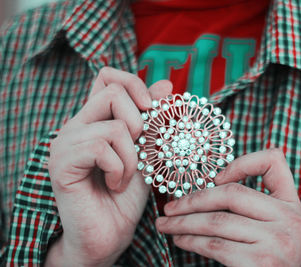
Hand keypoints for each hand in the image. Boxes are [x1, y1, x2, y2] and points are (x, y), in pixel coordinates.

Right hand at [46, 67, 171, 265]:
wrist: (110, 233)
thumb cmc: (128, 193)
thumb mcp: (146, 150)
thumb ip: (152, 119)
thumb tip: (165, 84)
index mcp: (95, 119)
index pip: (107, 76)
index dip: (134, 83)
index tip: (151, 108)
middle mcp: (76, 125)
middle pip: (113, 92)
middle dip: (140, 124)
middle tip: (138, 152)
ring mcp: (65, 142)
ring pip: (114, 126)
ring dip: (132, 157)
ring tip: (124, 178)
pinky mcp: (61, 163)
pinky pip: (102, 148)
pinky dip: (119, 170)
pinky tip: (113, 185)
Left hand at [156, 149, 300, 266]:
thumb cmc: (266, 260)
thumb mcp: (271, 228)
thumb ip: (253, 206)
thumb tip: (209, 187)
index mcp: (292, 205)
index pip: (273, 162)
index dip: (242, 162)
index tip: (215, 178)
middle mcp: (290, 220)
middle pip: (232, 194)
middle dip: (193, 200)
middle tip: (170, 208)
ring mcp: (278, 240)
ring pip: (217, 220)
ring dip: (184, 222)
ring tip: (166, 224)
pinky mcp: (261, 261)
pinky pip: (215, 244)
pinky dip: (191, 240)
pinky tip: (180, 239)